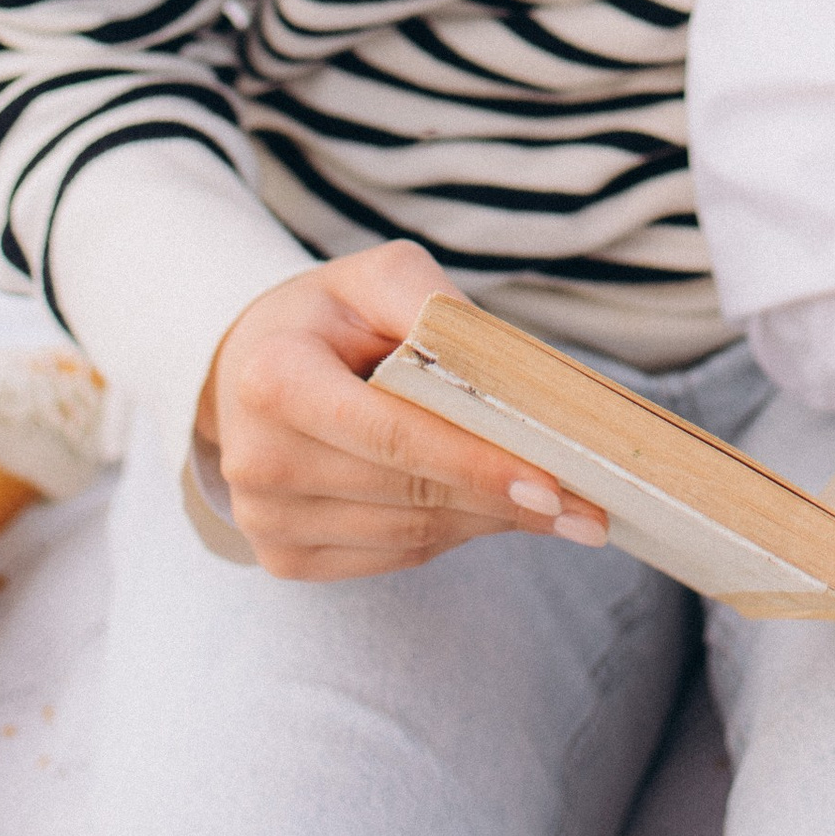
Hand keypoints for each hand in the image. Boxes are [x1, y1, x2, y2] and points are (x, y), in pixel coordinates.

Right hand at [195, 243, 612, 579]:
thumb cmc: (329, 317)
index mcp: (274, 378)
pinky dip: (450, 535)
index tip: (553, 484)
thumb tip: (507, 376)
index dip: (474, 462)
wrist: (245, 367)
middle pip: (408, 492)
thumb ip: (436, 308)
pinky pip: (391, 557)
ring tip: (551, 505)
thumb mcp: (377, 277)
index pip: (392, 434)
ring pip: (408, 535)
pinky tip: (486, 510)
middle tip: (589, 508)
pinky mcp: (283, 557)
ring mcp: (266, 518)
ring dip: (486, 521)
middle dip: (503, 500)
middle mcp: (258, 460)